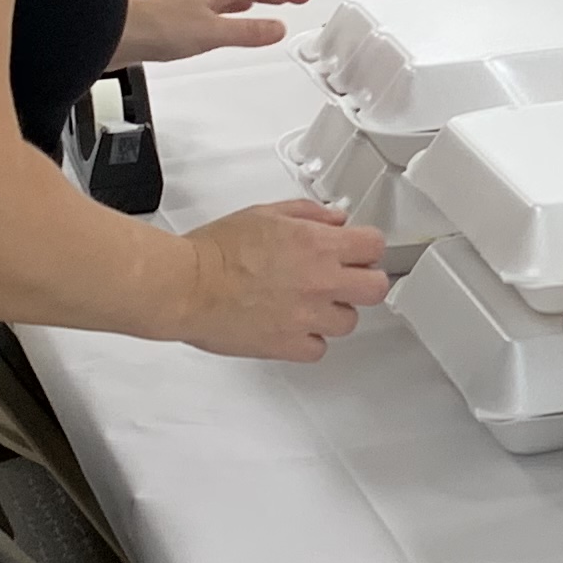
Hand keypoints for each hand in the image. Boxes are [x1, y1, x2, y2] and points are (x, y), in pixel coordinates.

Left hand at [120, 0, 312, 63]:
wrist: (114, 34)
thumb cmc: (156, 27)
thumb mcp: (212, 33)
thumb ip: (247, 33)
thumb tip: (277, 28)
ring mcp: (188, 3)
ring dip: (252, 2)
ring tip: (265, 8)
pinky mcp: (175, 19)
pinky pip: (215, 11)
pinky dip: (232, 16)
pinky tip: (226, 26)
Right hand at [178, 196, 389, 360]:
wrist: (187, 286)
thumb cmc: (216, 251)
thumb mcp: (266, 214)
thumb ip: (308, 214)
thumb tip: (335, 220)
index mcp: (318, 245)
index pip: (374, 246)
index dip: (366, 247)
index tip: (357, 251)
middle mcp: (320, 281)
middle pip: (376, 288)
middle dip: (363, 282)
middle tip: (343, 279)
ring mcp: (308, 316)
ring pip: (348, 322)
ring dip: (334, 312)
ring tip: (308, 303)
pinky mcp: (289, 345)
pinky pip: (318, 349)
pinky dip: (308, 340)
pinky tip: (292, 326)